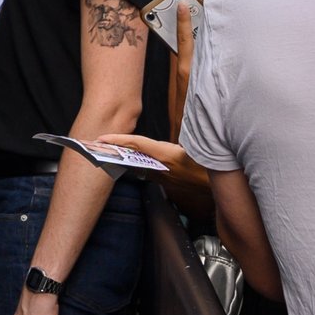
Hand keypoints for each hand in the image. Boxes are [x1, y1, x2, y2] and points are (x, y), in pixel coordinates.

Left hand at [96, 132, 210, 193]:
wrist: (219, 190)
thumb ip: (184, 132)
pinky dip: (136, 164)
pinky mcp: (167, 183)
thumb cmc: (211, 165)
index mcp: (167, 156)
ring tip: (105, 150)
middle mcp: (161, 168)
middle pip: (131, 156)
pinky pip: (147, 171)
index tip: (102, 138)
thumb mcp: (198, 144)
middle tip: (94, 145)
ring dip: (122, 158)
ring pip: (137, 165)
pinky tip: (129, 161)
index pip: (137, 144)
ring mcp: (163, 178)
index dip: (119, 139)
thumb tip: (172, 124)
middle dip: (113, 150)